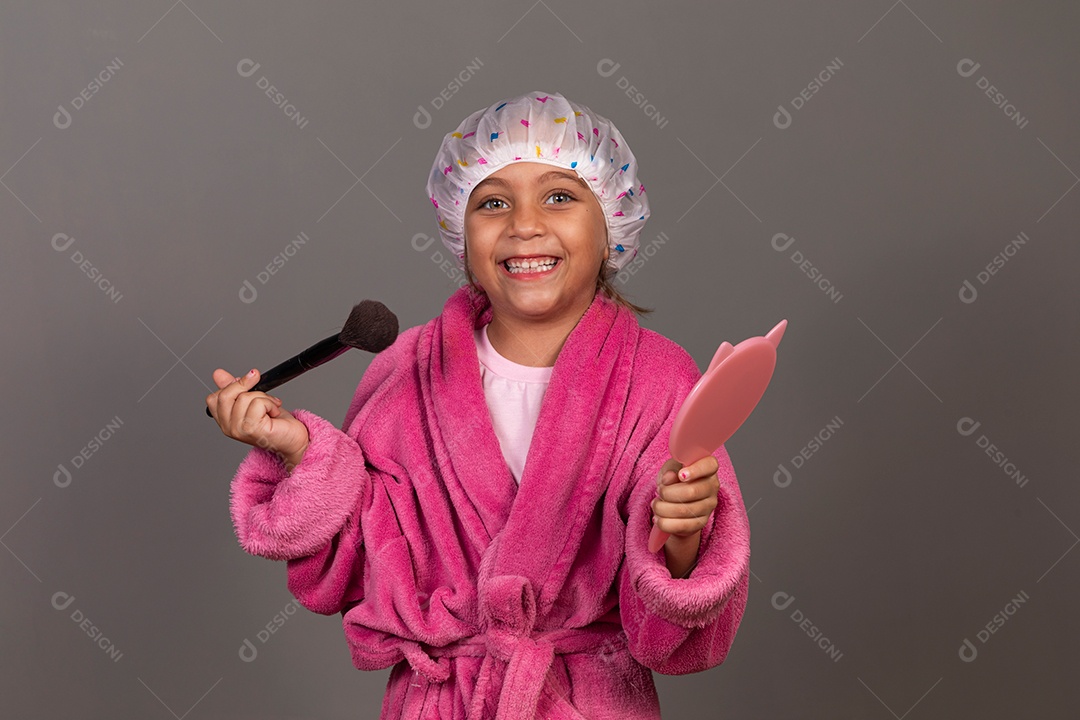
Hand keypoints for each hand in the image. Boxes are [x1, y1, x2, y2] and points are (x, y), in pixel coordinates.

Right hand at [206, 368, 308, 468]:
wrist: (293, 439)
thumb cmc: (275, 422)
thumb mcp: (252, 400)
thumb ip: (234, 388)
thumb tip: (218, 374)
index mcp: (224, 421)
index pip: (213, 398)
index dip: (231, 385)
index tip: (248, 381)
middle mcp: (228, 428)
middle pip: (225, 395)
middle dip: (245, 385)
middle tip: (260, 387)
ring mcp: (238, 430)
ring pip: (244, 397)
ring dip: (264, 397)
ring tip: (271, 407)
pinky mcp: (252, 429)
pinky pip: (258, 403)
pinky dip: (270, 403)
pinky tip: (274, 413)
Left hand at [652, 455, 718, 575]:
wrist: (677, 502)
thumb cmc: (675, 479)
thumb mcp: (670, 468)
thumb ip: (670, 470)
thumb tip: (669, 478)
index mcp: (708, 468)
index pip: (710, 466)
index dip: (695, 470)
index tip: (680, 475)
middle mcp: (713, 487)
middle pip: (692, 491)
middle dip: (668, 492)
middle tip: (659, 491)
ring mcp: (709, 507)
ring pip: (684, 510)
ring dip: (663, 508)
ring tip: (656, 504)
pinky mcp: (701, 523)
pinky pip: (682, 526)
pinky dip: (665, 522)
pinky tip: (658, 518)